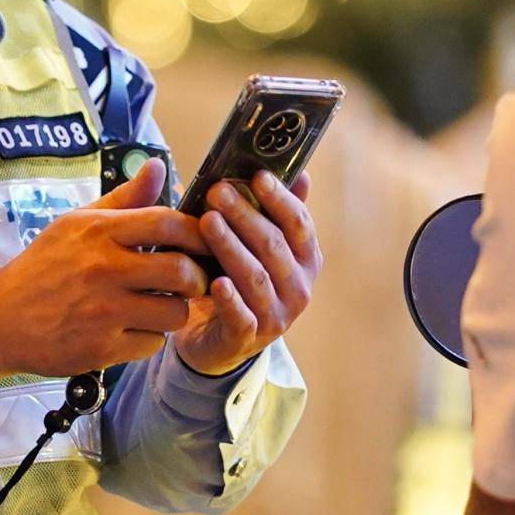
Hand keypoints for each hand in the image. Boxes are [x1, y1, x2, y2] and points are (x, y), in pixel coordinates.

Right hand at [0, 165, 208, 386]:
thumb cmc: (43, 267)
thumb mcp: (76, 224)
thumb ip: (124, 199)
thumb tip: (156, 166)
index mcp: (97, 232)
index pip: (167, 223)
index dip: (197, 232)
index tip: (205, 239)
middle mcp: (102, 269)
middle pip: (182, 271)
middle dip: (196, 277)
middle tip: (191, 280)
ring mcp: (103, 312)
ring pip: (175, 312)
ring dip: (176, 310)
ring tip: (160, 305)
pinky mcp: (102, 348)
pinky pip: (153, 342)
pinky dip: (150, 337)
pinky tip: (133, 328)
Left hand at [172, 172, 319, 377]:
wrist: (218, 340)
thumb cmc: (238, 279)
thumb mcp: (258, 247)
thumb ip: (275, 214)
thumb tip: (302, 174)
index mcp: (306, 260)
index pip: (299, 224)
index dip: (279, 199)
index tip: (257, 175)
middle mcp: (299, 288)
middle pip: (274, 245)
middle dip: (245, 216)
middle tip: (218, 191)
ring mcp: (277, 317)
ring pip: (256, 277)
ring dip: (231, 247)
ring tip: (208, 222)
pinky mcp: (249, 339)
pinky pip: (242, 317)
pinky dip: (230, 299)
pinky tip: (216, 282)